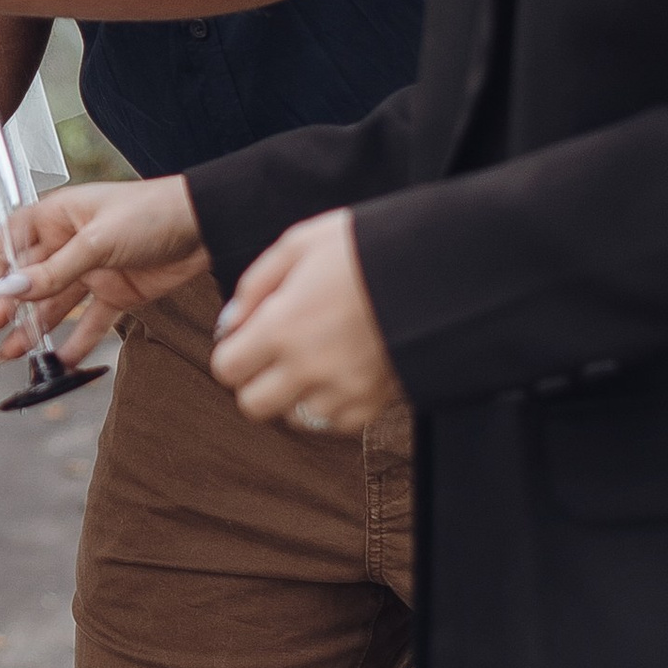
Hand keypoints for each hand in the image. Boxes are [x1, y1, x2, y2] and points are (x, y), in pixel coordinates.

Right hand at [0, 175, 208, 364]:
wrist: (205, 226)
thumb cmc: (152, 212)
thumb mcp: (96, 241)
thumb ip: (52, 270)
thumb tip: (9, 290)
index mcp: (59, 217)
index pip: (12, 239)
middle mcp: (70, 243)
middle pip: (30, 278)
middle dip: (10, 304)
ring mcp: (93, 271)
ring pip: (55, 304)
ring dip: (34, 328)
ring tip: (14, 354)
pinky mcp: (116, 294)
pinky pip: (91, 322)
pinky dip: (76, 342)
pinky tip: (59, 359)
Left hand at [207, 211, 401, 432]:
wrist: (441, 269)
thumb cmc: (365, 248)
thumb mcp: (301, 245)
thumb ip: (256, 285)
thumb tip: (230, 324)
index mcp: (281, 326)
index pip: (227, 369)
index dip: (233, 352)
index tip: (248, 339)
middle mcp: (307, 367)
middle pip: (252, 404)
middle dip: (256, 381)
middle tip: (275, 355)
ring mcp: (342, 391)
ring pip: (294, 417)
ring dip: (295, 394)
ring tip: (316, 359)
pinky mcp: (373, 406)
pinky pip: (334, 422)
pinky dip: (332, 403)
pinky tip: (343, 370)